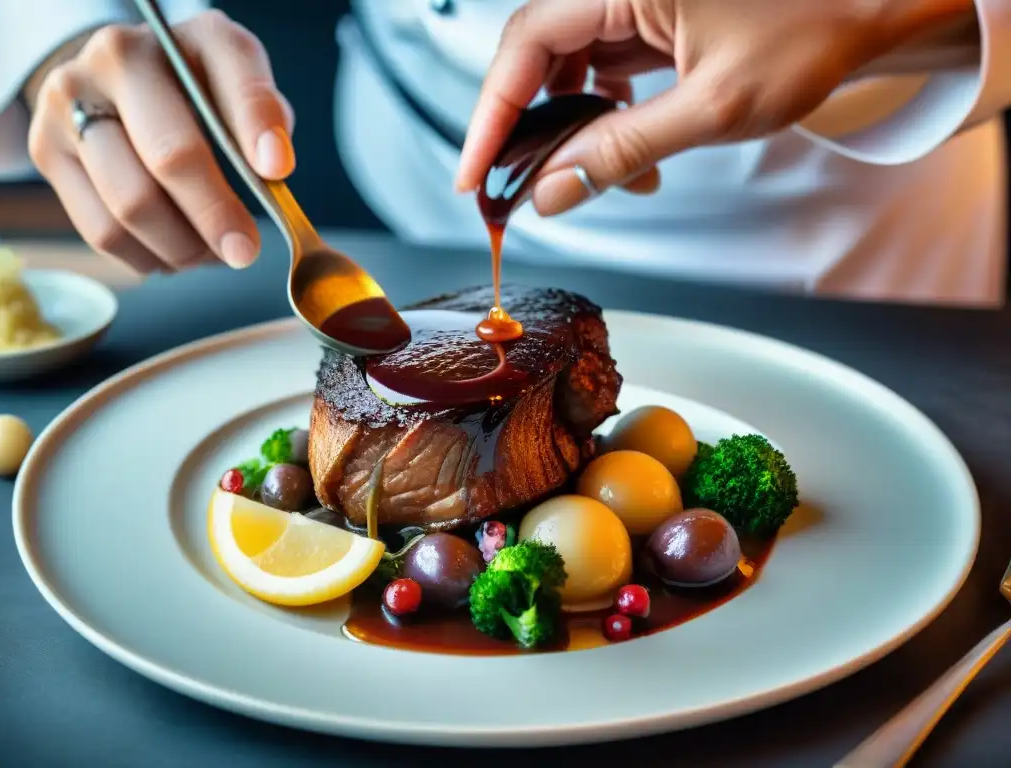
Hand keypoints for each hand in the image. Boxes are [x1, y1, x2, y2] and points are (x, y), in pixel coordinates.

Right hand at [26, 10, 294, 273]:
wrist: (114, 82)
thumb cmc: (189, 89)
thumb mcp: (235, 83)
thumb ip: (264, 116)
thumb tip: (273, 166)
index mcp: (179, 38)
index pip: (229, 82)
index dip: (256, 129)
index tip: (278, 169)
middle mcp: (114, 60)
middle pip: (169, 157)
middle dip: (215, 215)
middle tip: (244, 251)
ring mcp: (70, 105)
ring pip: (131, 206)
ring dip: (182, 247)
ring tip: (209, 253)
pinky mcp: (46, 151)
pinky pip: (101, 230)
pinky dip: (147, 256)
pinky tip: (172, 251)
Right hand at [455, 0, 974, 215]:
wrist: (867, 10)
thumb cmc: (810, 35)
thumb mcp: (712, 107)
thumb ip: (623, 151)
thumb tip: (551, 194)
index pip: (527, 43)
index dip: (491, 114)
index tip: (473, 174)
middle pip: (536, 53)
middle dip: (526, 127)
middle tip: (513, 189)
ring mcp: (632, 0)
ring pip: (566, 66)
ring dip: (572, 129)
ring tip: (604, 178)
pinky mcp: (648, 19)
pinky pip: (601, 70)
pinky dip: (604, 118)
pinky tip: (630, 154)